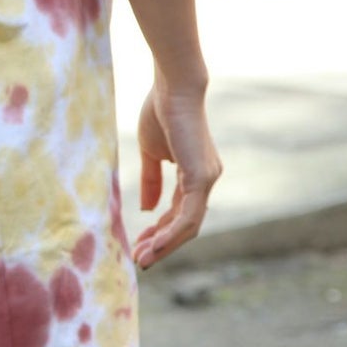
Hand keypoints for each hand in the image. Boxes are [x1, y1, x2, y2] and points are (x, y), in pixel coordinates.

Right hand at [133, 81, 221, 269]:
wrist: (172, 88)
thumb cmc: (161, 112)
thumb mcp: (151, 152)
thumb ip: (151, 180)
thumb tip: (148, 209)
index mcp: (195, 174)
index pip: (178, 211)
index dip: (159, 230)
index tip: (139, 244)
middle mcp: (206, 180)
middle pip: (185, 224)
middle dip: (162, 243)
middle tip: (139, 258)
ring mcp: (207, 180)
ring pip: (188, 226)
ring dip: (165, 245)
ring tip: (143, 258)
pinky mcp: (201, 178)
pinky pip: (187, 216)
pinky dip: (170, 234)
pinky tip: (153, 246)